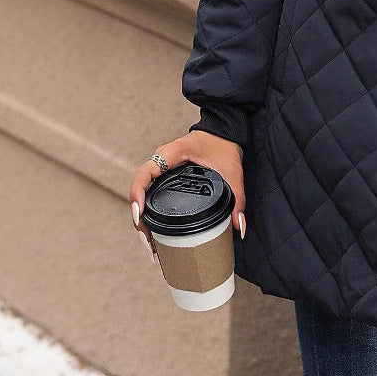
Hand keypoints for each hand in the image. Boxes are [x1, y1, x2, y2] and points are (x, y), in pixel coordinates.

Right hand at [129, 132, 245, 260]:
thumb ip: (238, 199)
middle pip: (139, 190)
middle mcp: (161, 159)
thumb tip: (239, 227)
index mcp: (172, 153)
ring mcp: (160, 166)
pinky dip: (148, 211)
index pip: (145, 174)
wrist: (224, 131)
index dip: (137, 195)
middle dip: (139, 219)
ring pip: (141, 193)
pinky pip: (149, 192)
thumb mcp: (233, 172)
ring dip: (141, 218)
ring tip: (149, 244)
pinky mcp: (164, 174)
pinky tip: (153, 230)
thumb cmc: (224, 145)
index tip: (139, 216)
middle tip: (148, 243)